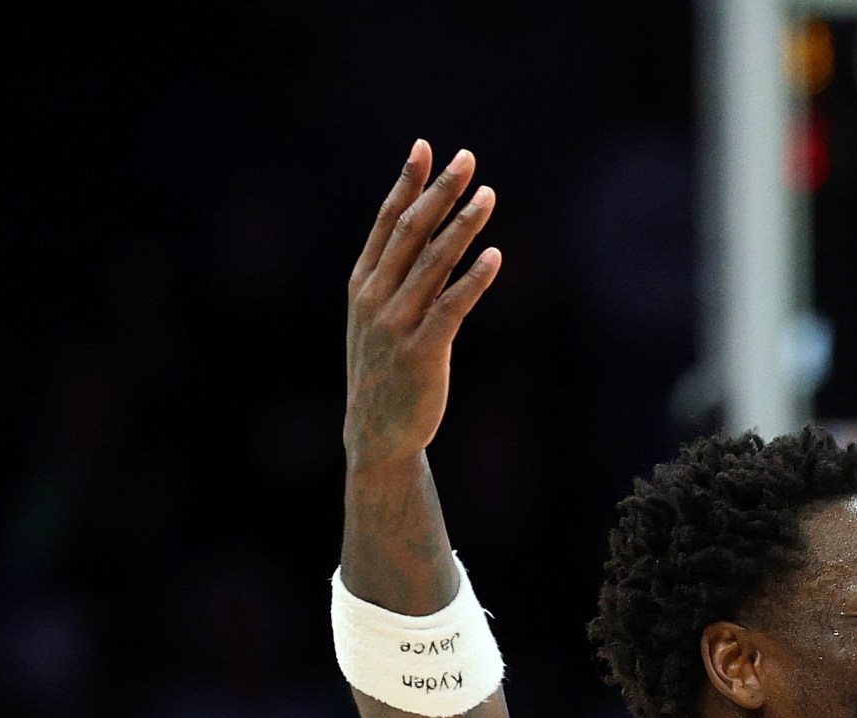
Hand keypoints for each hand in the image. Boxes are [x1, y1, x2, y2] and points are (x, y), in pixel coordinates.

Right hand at [344, 141, 502, 470]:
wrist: (376, 432)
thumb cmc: (385, 368)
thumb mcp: (383, 315)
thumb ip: (405, 274)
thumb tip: (436, 230)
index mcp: (362, 282)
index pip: (387, 221)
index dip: (408, 182)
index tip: (427, 147)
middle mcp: (375, 297)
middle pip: (410, 232)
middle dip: (440, 192)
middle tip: (468, 159)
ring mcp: (396, 324)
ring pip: (433, 264)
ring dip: (463, 226)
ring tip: (488, 196)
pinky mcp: (422, 352)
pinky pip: (450, 308)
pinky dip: (473, 280)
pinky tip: (494, 257)